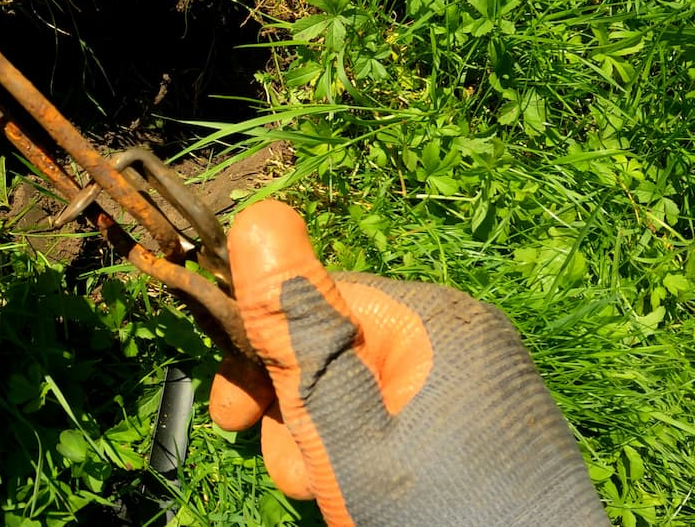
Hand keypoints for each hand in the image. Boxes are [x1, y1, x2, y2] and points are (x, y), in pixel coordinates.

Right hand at [210, 201, 607, 525]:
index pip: (314, 300)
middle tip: (295, 471)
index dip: (261, 356)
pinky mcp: (481, 422)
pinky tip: (363, 490)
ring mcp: (476, 382)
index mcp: (431, 318)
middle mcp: (460, 336)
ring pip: (363, 391)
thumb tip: (259, 215)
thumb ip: (296, 323)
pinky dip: (368, 451)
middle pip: (335, 350)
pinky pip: (400, 415)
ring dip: (326, 441)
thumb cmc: (433, 507)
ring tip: (330, 492)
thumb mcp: (342, 416)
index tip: (231, 418)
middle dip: (297, 411)